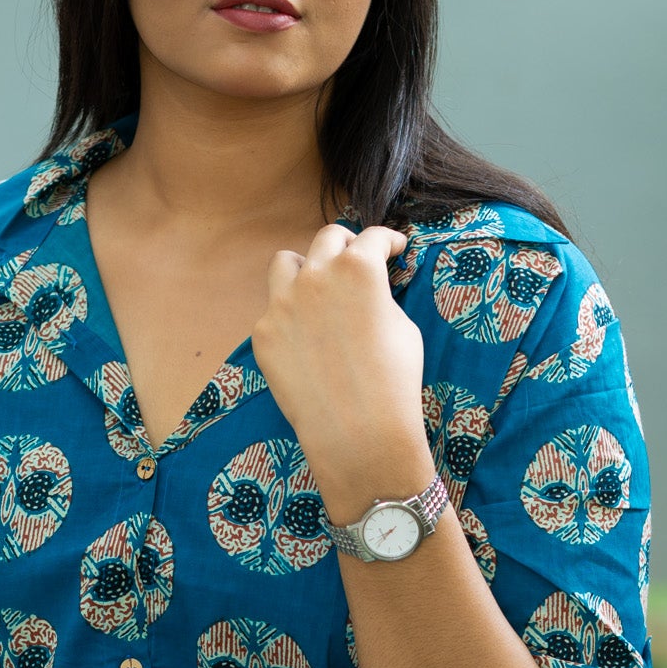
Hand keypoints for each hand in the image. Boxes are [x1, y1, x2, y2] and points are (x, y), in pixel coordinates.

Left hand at [251, 223, 430, 516]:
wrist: (358, 430)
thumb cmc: (394, 379)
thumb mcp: (402, 326)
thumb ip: (380, 296)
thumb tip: (369, 290)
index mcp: (358, 267)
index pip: (374, 237)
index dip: (388, 240)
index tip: (394, 248)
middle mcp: (315, 275)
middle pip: (327, 238)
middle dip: (346, 244)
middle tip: (357, 259)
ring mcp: (282, 303)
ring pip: (285, 262)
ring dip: (305, 268)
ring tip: (317, 289)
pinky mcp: (264, 334)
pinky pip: (275, 312)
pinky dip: (291, 318)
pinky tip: (306, 342)